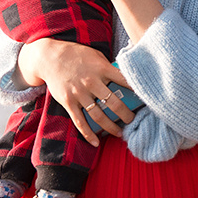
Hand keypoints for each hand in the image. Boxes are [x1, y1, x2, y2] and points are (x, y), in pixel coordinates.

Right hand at [19, 38, 135, 144]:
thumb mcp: (96, 55)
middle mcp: (91, 82)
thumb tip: (125, 77)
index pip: (124, 80)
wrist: (50, 57)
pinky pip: (79, 121)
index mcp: (101, 69)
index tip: (147, 98)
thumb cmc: (77, 54)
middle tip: (134, 121)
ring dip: (111, 127)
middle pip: (114, 102)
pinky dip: (88, 134)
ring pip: (98, 115)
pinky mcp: (68, 102)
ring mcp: (79, 93)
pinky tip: (96, 142)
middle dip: (126, 114)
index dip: (136, 89)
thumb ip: (108, 67)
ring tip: (120, 133)